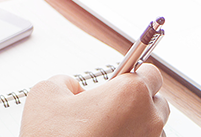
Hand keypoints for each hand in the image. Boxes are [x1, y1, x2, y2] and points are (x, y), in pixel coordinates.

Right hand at [19, 64, 169, 136]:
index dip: (134, 72)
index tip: (123, 76)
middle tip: (108, 104)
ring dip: (134, 124)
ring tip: (104, 129)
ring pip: (151, 128)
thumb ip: (64, 81)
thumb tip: (71, 88)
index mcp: (131, 94)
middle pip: (156, 101)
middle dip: (136, 100)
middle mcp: (148, 121)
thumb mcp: (45, 94)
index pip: (150, 72)